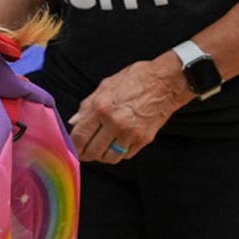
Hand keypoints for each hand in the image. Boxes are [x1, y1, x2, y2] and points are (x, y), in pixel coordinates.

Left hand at [66, 57, 194, 163]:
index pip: (79, 137)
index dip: (73, 146)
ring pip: (109, 158)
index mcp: (101, 108)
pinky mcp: (143, 140)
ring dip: (102, 156)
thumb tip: (74, 122)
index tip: (72, 147)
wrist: (165, 83)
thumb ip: (87, 107)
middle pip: (92, 152)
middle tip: (84, 151)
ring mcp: (130, 134)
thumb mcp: (105, 86)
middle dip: (85, 154)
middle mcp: (114, 123)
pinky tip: (116, 144)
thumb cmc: (134, 80)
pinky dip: (119, 153)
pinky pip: (125, 155)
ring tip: (100, 149)